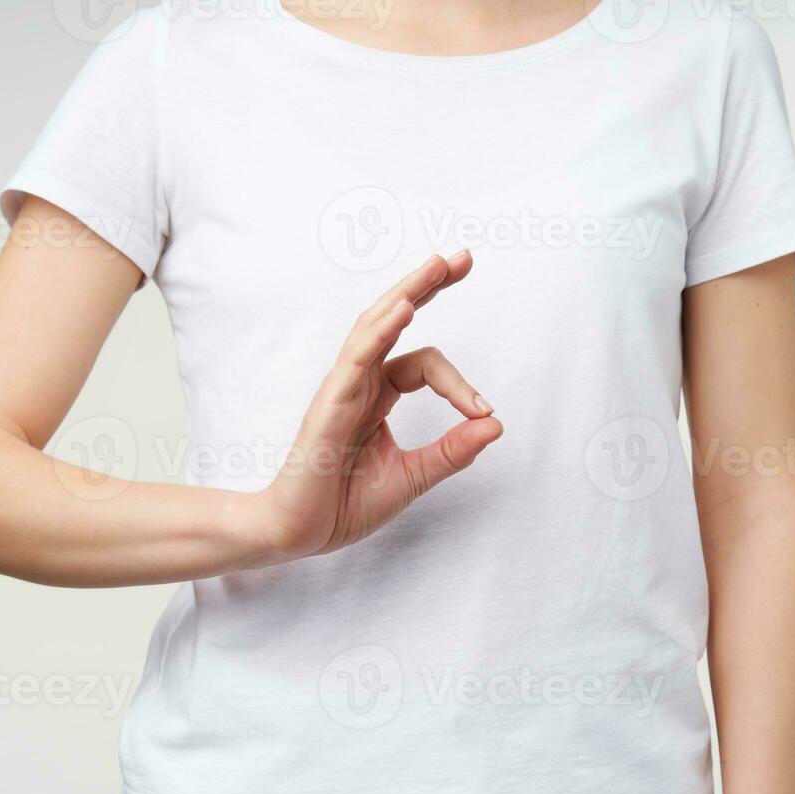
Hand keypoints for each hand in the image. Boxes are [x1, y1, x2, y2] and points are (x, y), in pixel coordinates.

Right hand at [252, 251, 502, 559]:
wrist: (299, 535)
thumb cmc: (343, 505)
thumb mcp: (413, 477)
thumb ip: (452, 451)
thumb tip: (496, 424)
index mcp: (377, 396)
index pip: (424, 365)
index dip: (460, 384)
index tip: (485, 411)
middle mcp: (358, 384)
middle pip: (393, 320)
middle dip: (427, 286)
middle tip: (462, 258)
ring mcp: (341, 390)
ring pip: (374, 327)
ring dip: (407, 292)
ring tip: (437, 266)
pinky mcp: (329, 406)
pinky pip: (356, 359)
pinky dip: (380, 332)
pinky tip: (403, 309)